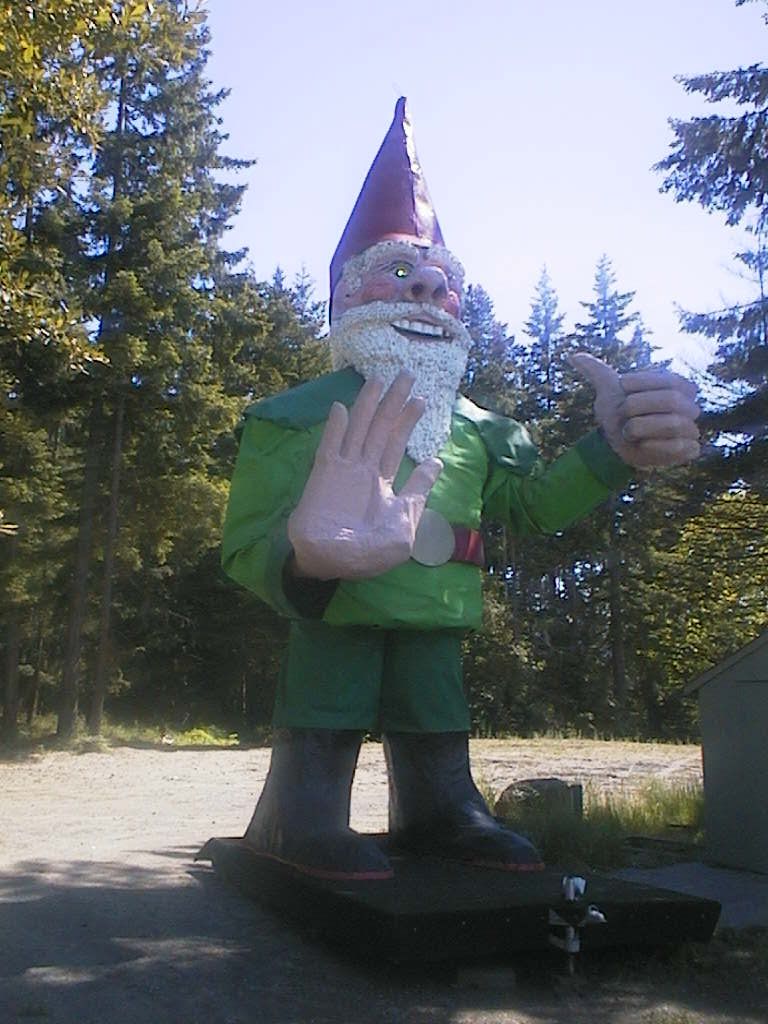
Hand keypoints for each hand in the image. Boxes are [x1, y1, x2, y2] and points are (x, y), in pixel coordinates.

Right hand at [287, 372, 442, 580]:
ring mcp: (344, 470)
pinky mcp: (324, 474)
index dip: (410, 421)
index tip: (422, 400)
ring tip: (379, 379)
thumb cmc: (372, 552)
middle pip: (381, 428)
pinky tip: (341, 407)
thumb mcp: (407, 523)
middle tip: (407, 373)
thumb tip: (435, 462)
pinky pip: (330, 446)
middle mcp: (365, 471)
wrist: (336, 563)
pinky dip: (335, 427)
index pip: (398, 444)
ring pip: (359, 429)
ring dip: (368, 405)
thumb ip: (418, 491)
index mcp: (385, 484)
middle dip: (394, 402)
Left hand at [569, 352, 700, 467]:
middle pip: (671, 399)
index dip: (642, 383)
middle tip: (623, 413)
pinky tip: (642, 444)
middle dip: (638, 405)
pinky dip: (655, 446)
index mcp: (676, 385)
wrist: (616, 444)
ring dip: (642, 427)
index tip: (621, 387)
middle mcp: (688, 405)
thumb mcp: (607, 391)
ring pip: (674, 423)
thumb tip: (573, 355)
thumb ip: (596, 371)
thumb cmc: (618, 414)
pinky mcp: (689, 450)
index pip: (669, 378)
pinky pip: (679, 446)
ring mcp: (691, 428)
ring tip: (629, 431)